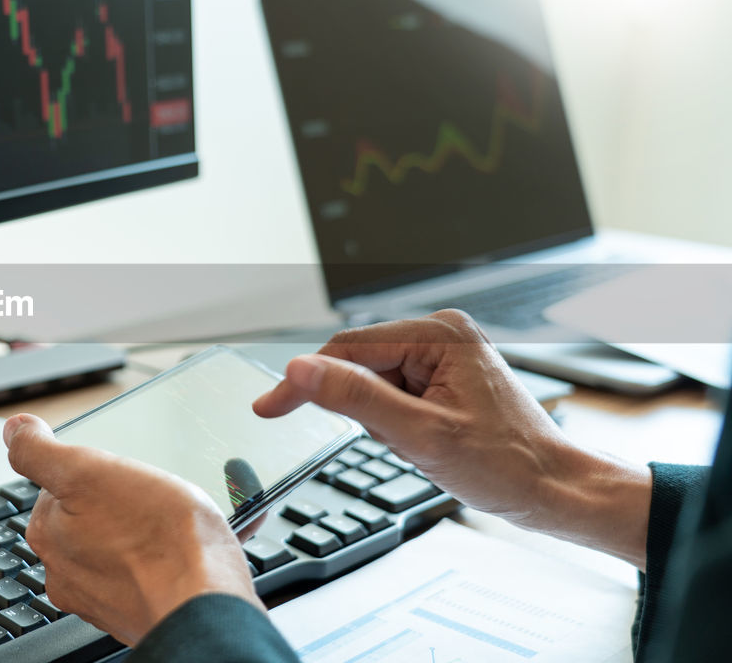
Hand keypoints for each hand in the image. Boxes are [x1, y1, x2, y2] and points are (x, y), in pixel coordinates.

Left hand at [2, 413, 260, 645]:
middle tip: (149, 497)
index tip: (117, 474)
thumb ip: (39, 451)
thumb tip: (13, 430)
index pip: (58, 484)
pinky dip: (163, 557)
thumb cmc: (157, 538)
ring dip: (141, 531)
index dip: (92, 471)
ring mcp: (102, 596)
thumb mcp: (86, 471)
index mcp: (49, 534)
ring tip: (173, 523)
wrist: (205, 602)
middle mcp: (66, 571)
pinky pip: (146, 571)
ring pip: (117, 545)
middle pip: (87, 516)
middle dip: (115, 502)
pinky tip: (186, 548)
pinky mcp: (137, 610)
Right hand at [254, 310, 652, 569]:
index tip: (268, 407)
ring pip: (373, 383)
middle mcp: (442, 334)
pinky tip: (425, 442)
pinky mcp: (445, 375)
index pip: (347, 348)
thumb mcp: (420, 436)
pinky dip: (396, 423)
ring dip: (382, 421)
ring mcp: (445, 354)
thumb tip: (301, 370)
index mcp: (440, 334)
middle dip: (362, 410)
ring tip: (422, 445)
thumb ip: (355, 399)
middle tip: (395, 443)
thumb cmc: (508, 465)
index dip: (305, 381)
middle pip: (359, 364)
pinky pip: (394, 393)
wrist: (555, 489)